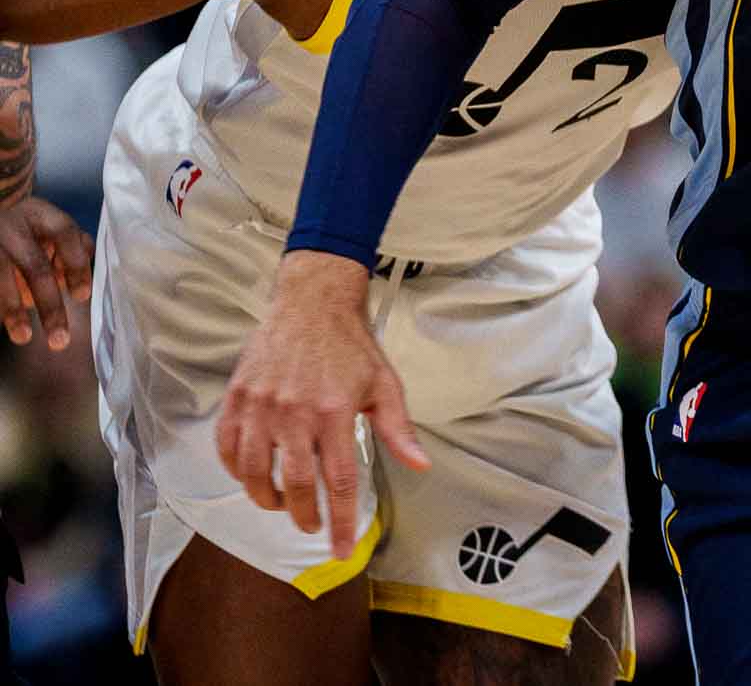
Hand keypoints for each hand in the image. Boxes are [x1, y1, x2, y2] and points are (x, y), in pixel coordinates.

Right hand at [1, 197, 93, 350]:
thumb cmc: (30, 223)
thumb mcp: (52, 224)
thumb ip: (72, 249)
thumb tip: (80, 287)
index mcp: (41, 216)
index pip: (66, 235)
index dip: (76, 265)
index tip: (82, 297)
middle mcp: (13, 227)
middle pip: (35, 268)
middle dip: (49, 306)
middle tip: (59, 340)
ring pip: (1, 277)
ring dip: (12, 311)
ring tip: (23, 337)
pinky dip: (1, 303)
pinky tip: (3, 322)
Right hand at [216, 250, 429, 558]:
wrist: (312, 304)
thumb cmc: (351, 346)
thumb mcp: (385, 385)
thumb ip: (399, 429)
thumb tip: (420, 465)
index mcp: (335, 412)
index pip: (337, 482)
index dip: (339, 521)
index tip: (339, 549)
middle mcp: (294, 412)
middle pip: (292, 484)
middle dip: (303, 515)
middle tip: (311, 526)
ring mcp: (260, 405)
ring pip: (253, 472)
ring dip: (266, 499)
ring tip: (281, 505)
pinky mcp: (237, 397)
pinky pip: (227, 446)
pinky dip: (235, 470)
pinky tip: (251, 477)